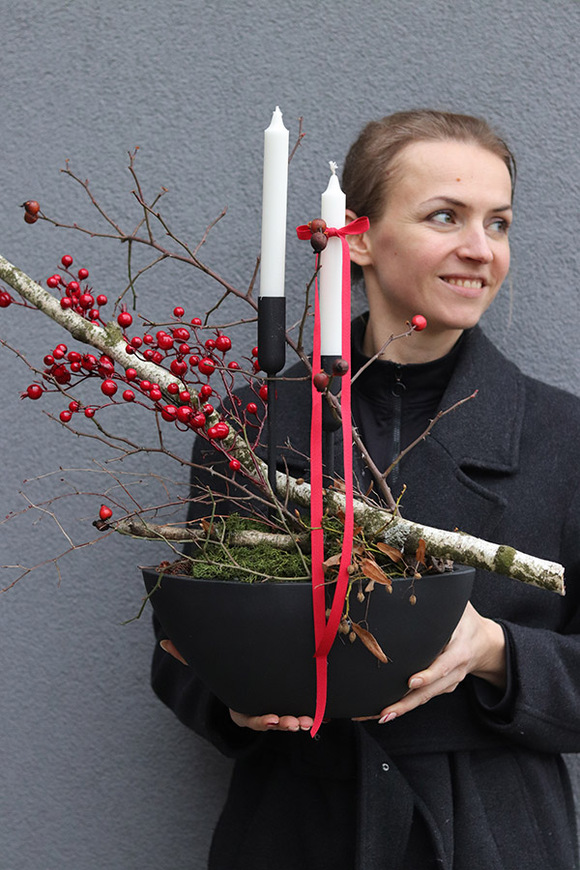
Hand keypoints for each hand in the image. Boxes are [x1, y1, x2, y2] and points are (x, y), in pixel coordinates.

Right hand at [158, 640, 314, 731]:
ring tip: (311, 721)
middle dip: (284, 723)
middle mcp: (258, 709)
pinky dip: (314, 713)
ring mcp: (275, 707)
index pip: (249, 717)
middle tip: (296, 723)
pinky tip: (325, 713)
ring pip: (288, 720)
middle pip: (272, 722)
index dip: (260, 720)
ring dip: (300, 721)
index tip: (271, 719)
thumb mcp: (208, 665)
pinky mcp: (290, 701)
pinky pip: (302, 711)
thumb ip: (187, 655)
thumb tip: (164, 642)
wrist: (240, 675)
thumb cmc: (224, 671)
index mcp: (240, 704)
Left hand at [364, 602, 506, 723]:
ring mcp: (448, 683)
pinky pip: (423, 699)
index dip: (429, 674)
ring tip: (379, 715)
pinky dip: (404, 706)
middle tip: (385, 710)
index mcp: (460, 650)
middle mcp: (454, 671)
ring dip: (402, 709)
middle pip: (430, 690)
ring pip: (425, 699)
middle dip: (406, 702)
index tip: (412, 681)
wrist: (488, 645)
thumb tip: (422, 573)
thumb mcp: (461, 607)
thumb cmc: (468, 620)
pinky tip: (383, 711)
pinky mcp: (442, 688)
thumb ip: (443, 597)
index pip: (444, 665)